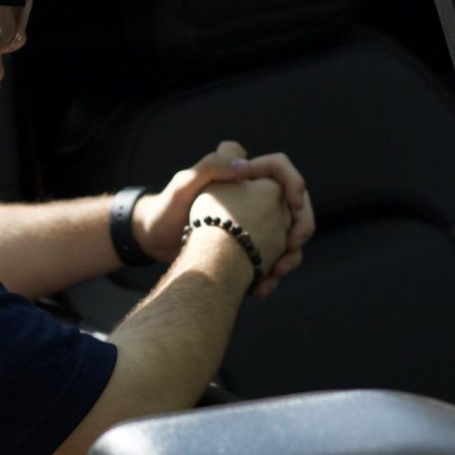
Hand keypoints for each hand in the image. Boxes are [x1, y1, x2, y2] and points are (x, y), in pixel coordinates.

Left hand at [133, 141, 314, 266]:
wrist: (154, 242)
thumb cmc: (165, 208)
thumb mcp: (184, 183)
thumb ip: (212, 166)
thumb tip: (246, 166)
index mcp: (240, 174)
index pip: (280, 168)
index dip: (294, 183)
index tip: (292, 203)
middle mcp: (252, 196)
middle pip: (296, 206)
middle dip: (301, 227)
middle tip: (292, 246)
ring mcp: (254, 223)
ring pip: (289, 236)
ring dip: (290, 256)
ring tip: (276, 273)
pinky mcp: (249, 247)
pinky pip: (273, 258)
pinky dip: (272, 274)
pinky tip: (261, 288)